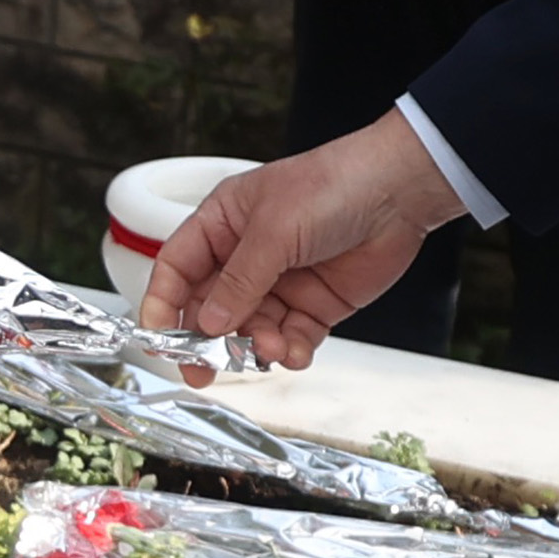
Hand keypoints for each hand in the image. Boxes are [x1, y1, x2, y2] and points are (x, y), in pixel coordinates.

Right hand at [139, 114, 461, 363]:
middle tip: (204, 371)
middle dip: (208, 341)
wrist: (398, 191)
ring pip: (250, 330)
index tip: (159, 338)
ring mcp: (280, 283)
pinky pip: (288, 339)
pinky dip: (288, 352)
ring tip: (271, 348)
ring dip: (255, 347)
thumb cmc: (332, 186)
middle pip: (210, 308)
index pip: (178, 268)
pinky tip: (294, 352)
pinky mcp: (313, 305)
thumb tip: (208, 323)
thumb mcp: (274, 231)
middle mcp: (246, 256)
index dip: (163, 303)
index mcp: (223, 223)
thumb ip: (239, 282)